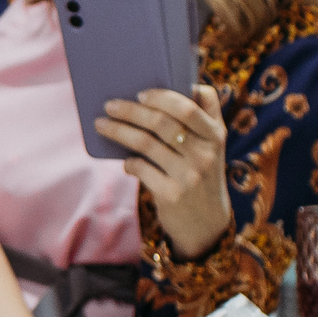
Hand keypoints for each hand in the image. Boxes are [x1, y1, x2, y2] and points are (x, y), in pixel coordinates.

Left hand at [96, 83, 230, 258]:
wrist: (208, 224)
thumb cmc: (201, 175)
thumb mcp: (211, 147)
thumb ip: (199, 119)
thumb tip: (161, 91)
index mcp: (216, 135)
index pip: (189, 106)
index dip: (163, 96)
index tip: (141, 93)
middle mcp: (205, 153)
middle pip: (161, 122)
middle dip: (130, 110)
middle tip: (109, 105)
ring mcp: (189, 175)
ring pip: (145, 143)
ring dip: (118, 131)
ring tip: (101, 124)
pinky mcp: (172, 195)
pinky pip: (140, 168)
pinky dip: (129, 162)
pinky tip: (126, 161)